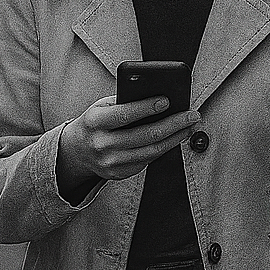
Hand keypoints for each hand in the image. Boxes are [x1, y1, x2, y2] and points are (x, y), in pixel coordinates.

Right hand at [56, 94, 200, 200]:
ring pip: (152, 151)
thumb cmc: (97, 121)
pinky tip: (177, 137)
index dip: (147, 108)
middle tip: (193, 114)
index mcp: (94, 122)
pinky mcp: (118, 174)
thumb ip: (127, 101)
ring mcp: (109, 162)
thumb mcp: (103, 106)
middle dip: (174, 124)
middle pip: (145, 135)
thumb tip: (162, 96)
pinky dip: (165, 147)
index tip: (168, 100)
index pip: (124, 115)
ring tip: (191, 125)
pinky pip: (148, 160)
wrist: (76, 150)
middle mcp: (101, 144)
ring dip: (176, 137)